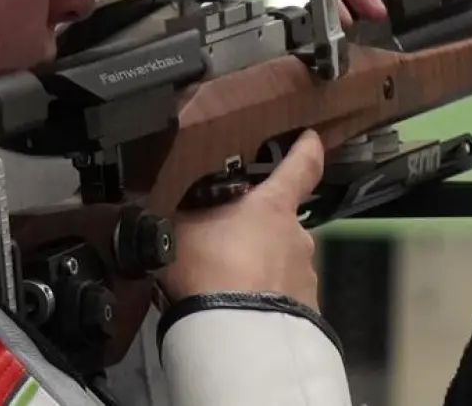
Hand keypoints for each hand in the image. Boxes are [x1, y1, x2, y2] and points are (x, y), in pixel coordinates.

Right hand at [160, 130, 326, 308]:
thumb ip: (181, 219)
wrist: (236, 333)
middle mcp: (298, 236)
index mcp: (273, 205)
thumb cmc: (210, 268)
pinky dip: (265, 301)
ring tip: (227, 287)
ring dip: (261, 270)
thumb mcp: (180, 233)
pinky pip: (283, 299)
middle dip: (259, 233)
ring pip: (282, 264)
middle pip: (282, 224)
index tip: (309, 138)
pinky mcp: (306, 311)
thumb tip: (163, 210)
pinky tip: (240, 312)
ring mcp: (306, 275)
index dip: (306, 149)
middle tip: (227, 245)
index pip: (301, 165)